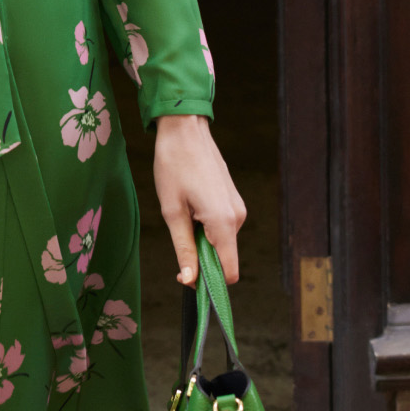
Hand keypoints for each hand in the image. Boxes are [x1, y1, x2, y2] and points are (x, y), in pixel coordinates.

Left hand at [151, 113, 246, 285]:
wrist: (185, 128)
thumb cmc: (174, 165)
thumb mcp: (172, 211)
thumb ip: (184, 249)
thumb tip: (190, 281)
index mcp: (224, 222)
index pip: (229, 272)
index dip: (210, 282)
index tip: (188, 278)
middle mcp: (238, 217)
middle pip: (223, 257)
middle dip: (201, 256)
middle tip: (178, 230)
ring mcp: (238, 207)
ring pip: (221, 241)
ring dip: (201, 238)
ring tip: (183, 210)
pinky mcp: (233, 200)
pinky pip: (222, 226)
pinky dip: (206, 226)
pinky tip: (191, 203)